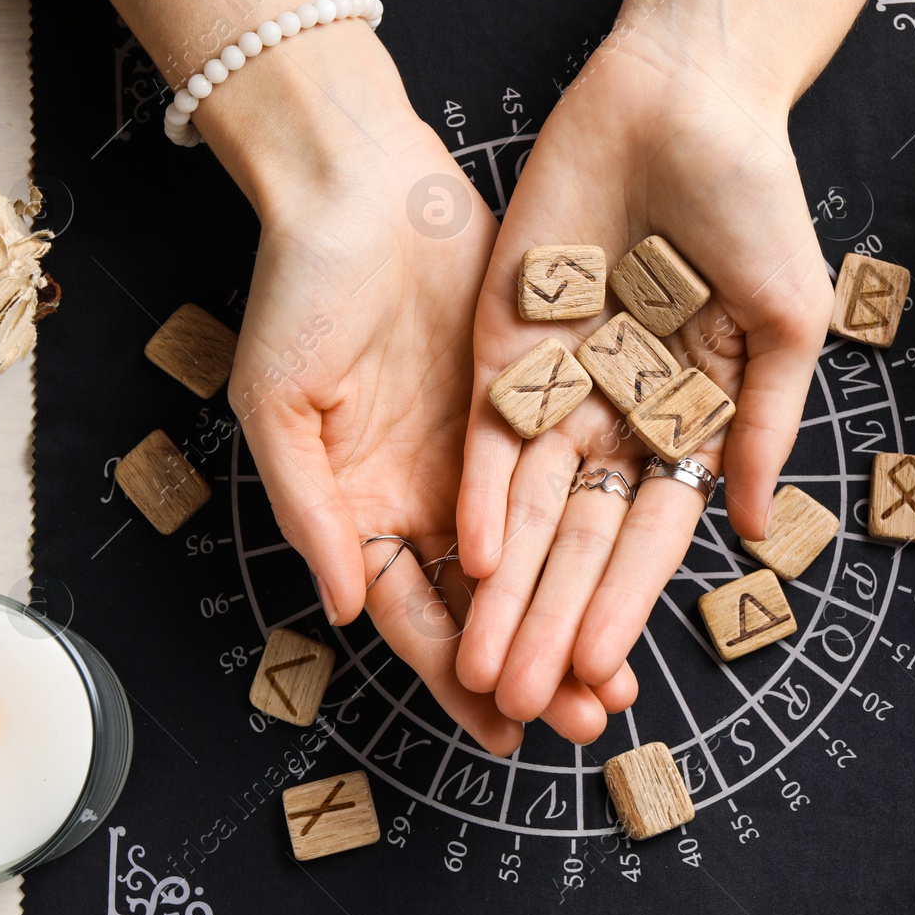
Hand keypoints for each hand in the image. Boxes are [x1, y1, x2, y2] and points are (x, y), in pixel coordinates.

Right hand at [214, 25, 635, 753]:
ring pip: (539, 553)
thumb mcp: (281, 403)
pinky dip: (597, 529)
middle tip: (588, 718)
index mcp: (362, 503)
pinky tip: (634, 571)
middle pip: (488, 600)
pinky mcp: (532, 400)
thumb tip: (342, 609)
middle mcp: (429, 489)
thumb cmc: (301, 287)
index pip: (414, 613)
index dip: (455, 673)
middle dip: (534, 661)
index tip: (502, 729)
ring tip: (622, 674)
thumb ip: (312, 509)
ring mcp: (483, 449)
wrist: (362, 185)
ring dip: (576, 613)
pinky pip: (570, 480)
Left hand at [456, 25, 833, 720]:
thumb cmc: (754, 205)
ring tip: (482, 657)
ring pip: (528, 500)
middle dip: (550, 616)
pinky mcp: (505, 336)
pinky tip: (471, 550)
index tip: (602, 677)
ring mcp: (559, 377)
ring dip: (507, 579)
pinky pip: (492, 427)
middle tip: (522, 699)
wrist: (684, 97)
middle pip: (579, 535)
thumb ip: (763, 426)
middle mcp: (618, 411)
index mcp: (687, 418)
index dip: (625, 604)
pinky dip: (483, 487)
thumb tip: (754, 530)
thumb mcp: (784, 324)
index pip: (649, 533)